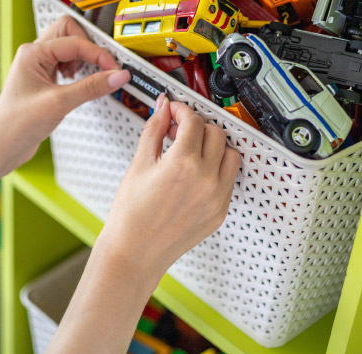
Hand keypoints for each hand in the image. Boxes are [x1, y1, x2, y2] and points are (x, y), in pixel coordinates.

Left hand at [0, 15, 130, 172]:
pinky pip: (67, 64)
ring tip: (87, 77)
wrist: (1, 146)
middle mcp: (35, 55)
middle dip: (89, 47)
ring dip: (83, 59)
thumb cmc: (15, 124)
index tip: (114, 70)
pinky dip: (79, 71)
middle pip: (70, 32)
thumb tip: (117, 76)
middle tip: (102, 65)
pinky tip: (79, 85)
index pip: (75, 42)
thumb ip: (91, 87)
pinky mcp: (45, 81)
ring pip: (69, 48)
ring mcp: (39, 67)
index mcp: (33, 53)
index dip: (98, 55)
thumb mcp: (59, 103)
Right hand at [96, 94, 241, 282]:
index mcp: (183, 164)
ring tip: (193, 150)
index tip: (174, 111)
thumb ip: (154, 131)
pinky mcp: (220, 211)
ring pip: (231, 155)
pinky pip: (230, 180)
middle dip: (198, 126)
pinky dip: (218, 169)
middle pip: (216, 133)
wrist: (134, 253)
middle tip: (180, 131)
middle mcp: (206, 179)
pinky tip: (197, 172)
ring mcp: (217, 197)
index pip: (194, 121)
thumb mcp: (139, 165)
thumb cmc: (131, 216)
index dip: (182, 110)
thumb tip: (162, 109)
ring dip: (215, 146)